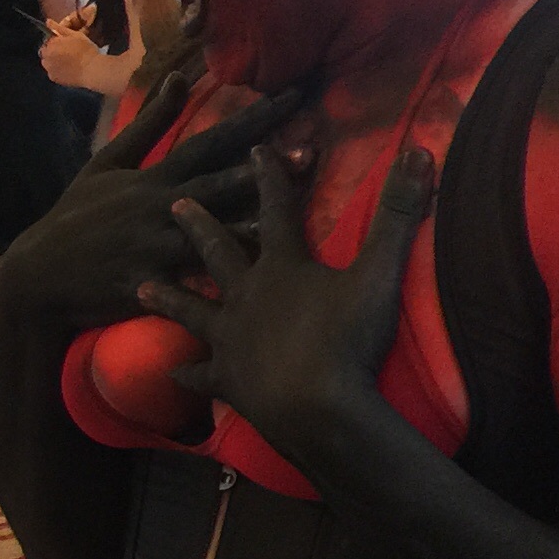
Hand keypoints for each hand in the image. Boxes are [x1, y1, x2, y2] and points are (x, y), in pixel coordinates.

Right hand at [0, 72, 298, 331]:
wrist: (36, 278)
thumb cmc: (74, 219)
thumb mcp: (106, 163)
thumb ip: (150, 122)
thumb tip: (180, 75)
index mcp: (153, 178)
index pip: (211, 140)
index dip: (253, 119)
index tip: (293, 97)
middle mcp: (158, 208)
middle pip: (218, 185)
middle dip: (263, 171)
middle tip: (306, 156)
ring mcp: (152, 248)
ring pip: (209, 236)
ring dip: (251, 227)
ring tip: (294, 224)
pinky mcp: (145, 286)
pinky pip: (186, 288)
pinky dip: (214, 288)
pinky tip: (250, 291)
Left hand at [39, 8, 124, 94]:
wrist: (91, 69)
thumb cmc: (85, 49)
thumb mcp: (74, 35)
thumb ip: (59, 28)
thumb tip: (47, 21)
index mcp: (50, 45)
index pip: (47, 41)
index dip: (56, 41)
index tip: (65, 42)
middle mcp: (46, 58)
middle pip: (45, 52)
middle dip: (53, 50)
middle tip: (66, 51)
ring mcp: (49, 69)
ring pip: (48, 62)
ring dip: (53, 60)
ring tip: (67, 60)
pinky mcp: (53, 78)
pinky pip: (52, 72)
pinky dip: (57, 70)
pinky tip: (68, 69)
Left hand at [146, 143, 434, 464]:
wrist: (316, 407)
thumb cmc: (347, 340)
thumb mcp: (379, 273)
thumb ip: (397, 213)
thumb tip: (418, 151)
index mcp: (281, 267)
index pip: (276, 211)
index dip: (269, 178)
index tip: (255, 150)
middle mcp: (245, 297)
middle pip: (217, 254)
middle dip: (199, 226)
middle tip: (175, 205)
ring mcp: (229, 340)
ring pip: (191, 312)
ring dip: (167, 297)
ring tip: (139, 287)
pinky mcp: (226, 380)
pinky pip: (199, 375)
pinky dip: (186, 374)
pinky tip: (171, 373)